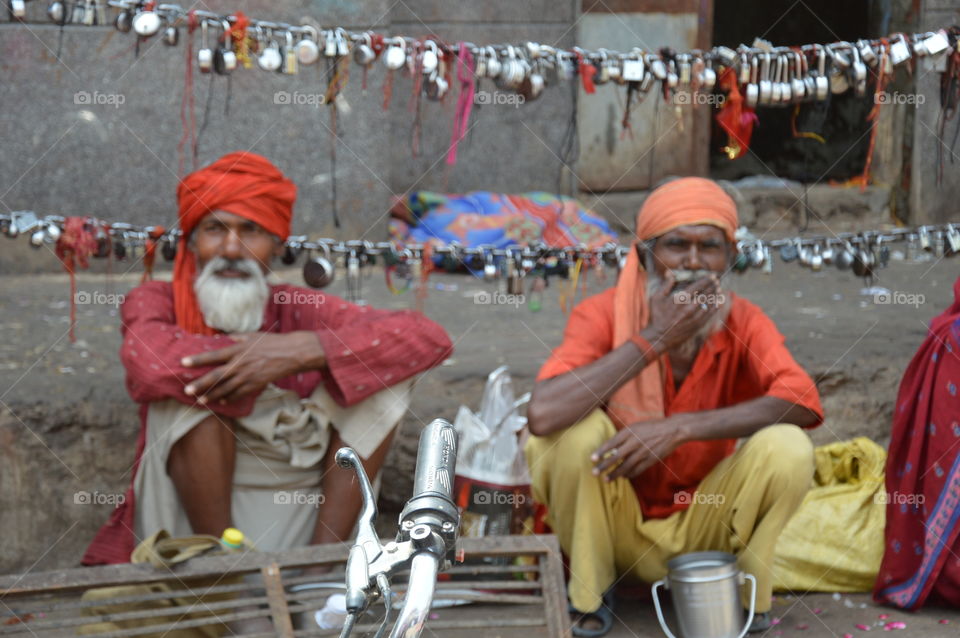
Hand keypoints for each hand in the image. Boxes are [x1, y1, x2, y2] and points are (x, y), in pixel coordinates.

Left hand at [182, 331, 324, 403]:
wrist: (292, 353)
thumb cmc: (272, 342)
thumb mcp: (252, 335)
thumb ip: (235, 338)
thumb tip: (222, 339)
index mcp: (238, 350)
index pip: (213, 356)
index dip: (198, 359)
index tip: (183, 362)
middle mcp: (240, 364)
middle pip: (216, 377)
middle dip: (200, 384)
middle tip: (186, 390)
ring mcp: (248, 376)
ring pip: (226, 389)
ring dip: (211, 395)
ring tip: (199, 400)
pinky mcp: (256, 384)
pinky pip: (239, 394)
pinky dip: (229, 398)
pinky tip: (221, 401)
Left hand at [590, 416, 687, 480]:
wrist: (672, 430)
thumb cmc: (651, 427)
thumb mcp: (635, 427)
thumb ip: (623, 436)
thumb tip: (611, 447)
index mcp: (629, 432)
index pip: (611, 443)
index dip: (601, 452)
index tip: (592, 459)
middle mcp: (634, 442)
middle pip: (616, 456)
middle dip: (604, 466)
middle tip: (594, 473)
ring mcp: (643, 452)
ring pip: (625, 466)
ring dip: (615, 474)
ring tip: (606, 480)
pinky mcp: (650, 460)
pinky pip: (637, 470)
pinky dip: (629, 475)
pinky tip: (623, 477)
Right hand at [643, 272, 722, 352]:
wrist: (660, 336)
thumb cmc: (657, 315)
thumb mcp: (656, 298)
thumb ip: (666, 285)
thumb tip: (672, 274)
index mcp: (680, 298)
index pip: (698, 286)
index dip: (707, 280)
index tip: (712, 276)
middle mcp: (690, 307)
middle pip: (706, 293)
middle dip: (713, 286)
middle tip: (717, 281)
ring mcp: (695, 317)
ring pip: (710, 303)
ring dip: (716, 295)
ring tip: (719, 290)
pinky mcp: (698, 325)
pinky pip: (710, 314)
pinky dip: (715, 307)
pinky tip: (719, 302)